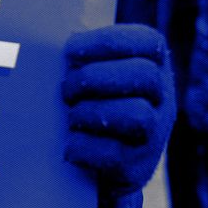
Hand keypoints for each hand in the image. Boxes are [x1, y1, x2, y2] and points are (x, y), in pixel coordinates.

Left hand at [62, 24, 175, 192]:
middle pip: (144, 75)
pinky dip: (83, 147)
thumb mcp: (90, 72)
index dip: (107, 42)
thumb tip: (44, 41)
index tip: (70, 50)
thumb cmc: (86, 101)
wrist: (94, 163)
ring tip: (70, 117)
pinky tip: (69, 144)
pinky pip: (115, 154)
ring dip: (90, 113)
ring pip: (137, 115)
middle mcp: (162, 97)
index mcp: (152, 65)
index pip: (147, 41)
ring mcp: (155, 134)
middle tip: (66, 90)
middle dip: (95, 79)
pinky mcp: (137, 166)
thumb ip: (79, 56)